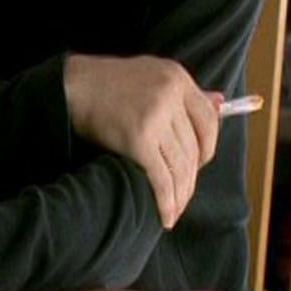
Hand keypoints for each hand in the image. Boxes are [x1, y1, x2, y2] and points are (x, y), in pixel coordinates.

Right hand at [64, 54, 222, 228]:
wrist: (69, 87)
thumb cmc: (106, 82)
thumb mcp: (150, 75)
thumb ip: (183, 92)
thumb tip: (221, 104)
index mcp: (176, 77)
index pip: (209, 120)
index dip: (207, 148)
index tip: (197, 165)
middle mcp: (170, 94)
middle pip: (194, 148)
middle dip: (191, 177)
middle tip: (183, 193)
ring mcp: (154, 116)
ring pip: (181, 166)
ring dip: (181, 194)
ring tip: (175, 210)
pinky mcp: (137, 138)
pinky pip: (161, 177)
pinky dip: (166, 201)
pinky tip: (166, 215)